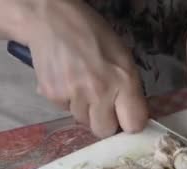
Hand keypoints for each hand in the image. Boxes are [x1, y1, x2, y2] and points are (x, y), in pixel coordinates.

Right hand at [23, 0, 147, 136]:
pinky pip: (64, 110)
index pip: (134, 124)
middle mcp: (100, 91)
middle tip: (103, 106)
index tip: (126, 118)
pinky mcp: (53, 95)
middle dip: (105, 122)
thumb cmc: (94, 37)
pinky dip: (67, 101)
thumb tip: (131, 117)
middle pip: (105, 130)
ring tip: (82, 86)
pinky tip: (67, 81)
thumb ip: (130, 89)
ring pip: (83, 121)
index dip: (130, 124)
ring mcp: (74, 95)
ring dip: (85, 110)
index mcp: (124, 81)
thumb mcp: (123, 58)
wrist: (52, 20)